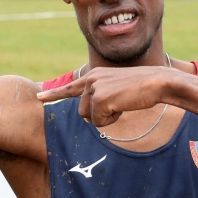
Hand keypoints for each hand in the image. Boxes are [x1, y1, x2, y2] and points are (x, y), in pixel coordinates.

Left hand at [37, 66, 170, 126]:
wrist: (158, 82)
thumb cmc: (142, 88)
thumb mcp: (117, 88)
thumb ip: (101, 96)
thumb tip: (88, 116)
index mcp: (94, 75)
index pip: (70, 88)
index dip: (53, 94)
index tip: (39, 97)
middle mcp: (90, 79)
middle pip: (82, 112)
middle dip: (99, 115)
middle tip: (119, 104)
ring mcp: (94, 88)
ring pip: (89, 118)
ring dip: (106, 118)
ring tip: (122, 103)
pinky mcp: (100, 99)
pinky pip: (99, 122)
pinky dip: (112, 119)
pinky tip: (123, 106)